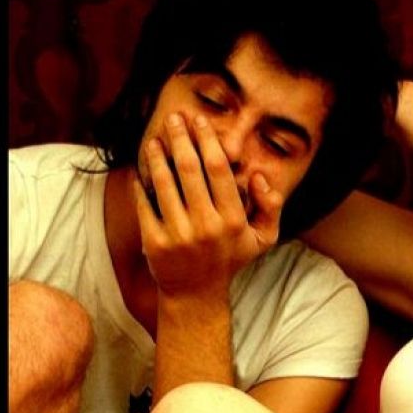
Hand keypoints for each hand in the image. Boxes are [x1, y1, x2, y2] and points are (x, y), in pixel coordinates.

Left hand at [133, 113, 282, 298]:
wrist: (196, 294)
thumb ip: (271, 206)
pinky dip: (141, 183)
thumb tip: (259, 176)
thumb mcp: (263, 238)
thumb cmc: (230, 259)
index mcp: (233, 220)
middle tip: (175, 118)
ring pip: (164, 183)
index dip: (208, 141)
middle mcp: (206, 226)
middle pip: (189, 169)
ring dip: (157, 156)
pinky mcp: (154, 243)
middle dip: (181, 138)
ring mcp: (178, 235)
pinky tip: (143, 168)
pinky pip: (145, 204)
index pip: (218, 170)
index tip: (200, 122)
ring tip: (155, 139)